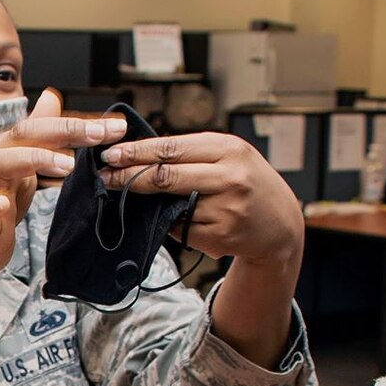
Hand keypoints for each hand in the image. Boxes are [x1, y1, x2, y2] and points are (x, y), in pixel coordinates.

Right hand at [0, 91, 126, 285]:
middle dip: (64, 131)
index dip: (80, 125)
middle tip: (100, 135)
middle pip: (25, 135)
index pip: (45, 127)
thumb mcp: (22, 162)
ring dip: (33, 159)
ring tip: (67, 166)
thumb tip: (52, 95)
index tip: (116, 127)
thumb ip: (39, 132)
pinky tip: (2, 206)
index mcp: (9, 147)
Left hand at [102, 130, 303, 270]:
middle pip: (165, 176)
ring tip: (146, 199)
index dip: (137, 152)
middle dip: (129, 177)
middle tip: (104, 176)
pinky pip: (180, 229)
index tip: (110, 154)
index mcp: (228, 150)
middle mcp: (230, 178)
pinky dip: (173, 223)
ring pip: (170, 206)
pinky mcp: (220, 236)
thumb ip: (191, 152)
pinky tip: (183, 218)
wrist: (280, 223)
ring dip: (152, 204)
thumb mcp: (229, 155)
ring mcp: (226, 209)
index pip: (171, 149)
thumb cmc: (247, 181)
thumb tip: (139, 154)